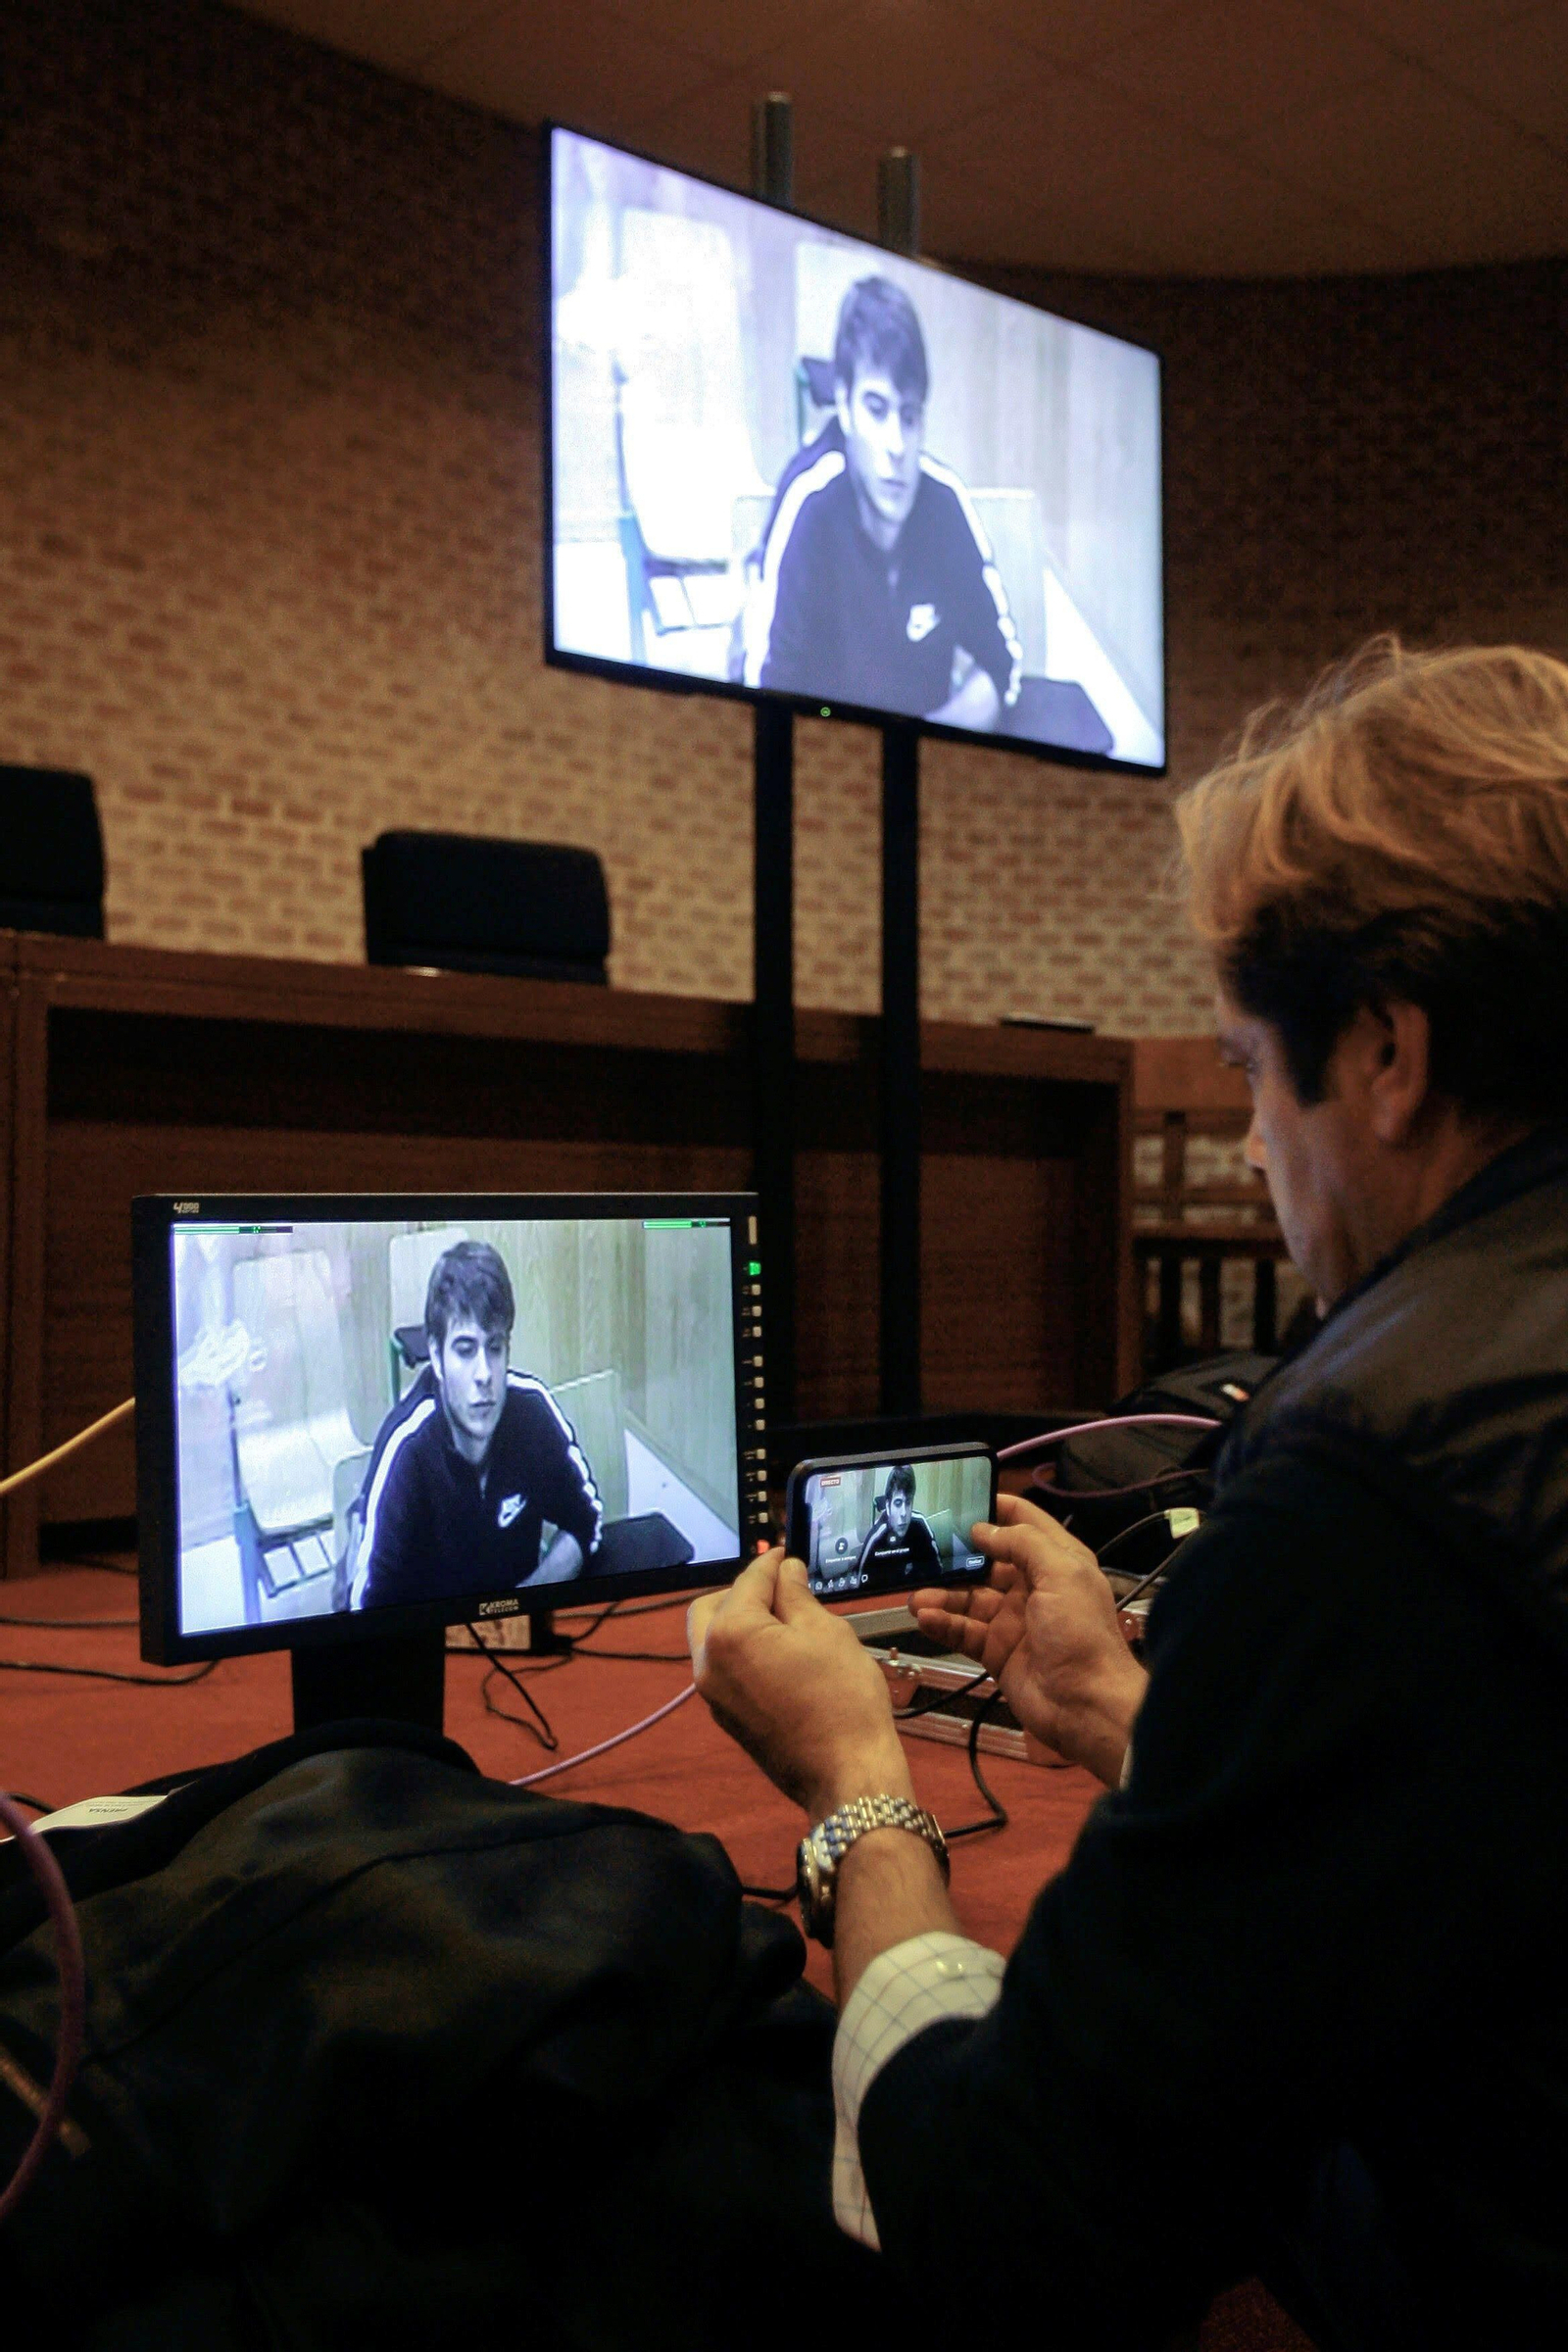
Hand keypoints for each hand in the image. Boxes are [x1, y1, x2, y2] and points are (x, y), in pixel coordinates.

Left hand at [689, 1551, 913, 1820]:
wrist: (846, 1775)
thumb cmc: (842, 1697)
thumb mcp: (826, 1632)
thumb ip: (796, 1596)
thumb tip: (785, 1572)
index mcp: (729, 1634)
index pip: (748, 1581)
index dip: (772, 1563)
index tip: (787, 1555)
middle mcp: (708, 1663)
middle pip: (712, 1607)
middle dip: (743, 1592)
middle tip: (783, 1590)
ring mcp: (713, 1695)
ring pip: (713, 1640)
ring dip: (740, 1622)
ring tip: (785, 1621)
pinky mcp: (726, 1717)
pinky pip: (724, 1669)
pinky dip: (743, 1651)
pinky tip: (779, 1653)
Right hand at [908, 1493, 1146, 1786]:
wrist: (1085, 1705)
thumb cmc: (1081, 1633)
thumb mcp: (1061, 1574)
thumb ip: (1022, 1543)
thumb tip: (983, 1529)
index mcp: (1057, 1561)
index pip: (1024, 1523)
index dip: (996, 1508)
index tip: (962, 1499)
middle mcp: (1033, 1586)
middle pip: (988, 1561)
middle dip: (957, 1555)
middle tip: (923, 1548)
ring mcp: (1013, 1620)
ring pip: (969, 1598)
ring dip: (942, 1594)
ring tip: (915, 1595)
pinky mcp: (996, 1650)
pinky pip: (963, 1630)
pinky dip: (942, 1623)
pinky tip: (924, 1617)